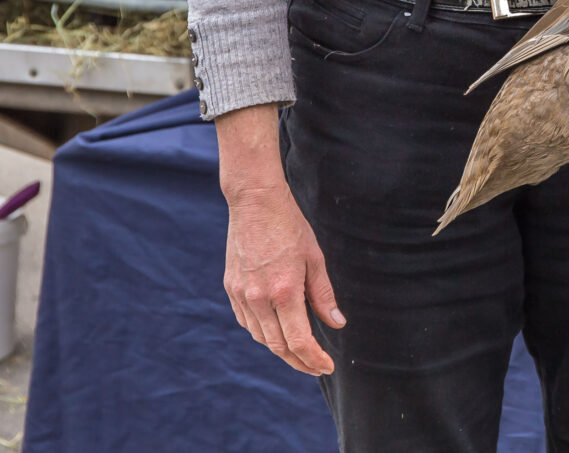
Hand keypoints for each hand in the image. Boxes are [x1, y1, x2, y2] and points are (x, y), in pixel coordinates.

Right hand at [215, 104, 343, 375]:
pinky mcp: (231, 289)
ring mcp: (241, 295)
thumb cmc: (290, 226)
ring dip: (281, 350)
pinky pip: (248, 322)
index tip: (327, 366)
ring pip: (261, 337)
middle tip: (317, 366)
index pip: (298, 341)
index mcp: (284, 290)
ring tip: (301, 352)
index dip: (313, 359)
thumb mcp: (315, 258)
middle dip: (299, 362)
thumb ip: (324, 295)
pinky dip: (264, 332)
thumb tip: (338, 324)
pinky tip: (278, 331)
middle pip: (278, 346)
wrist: (254, 202)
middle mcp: (259, 298)